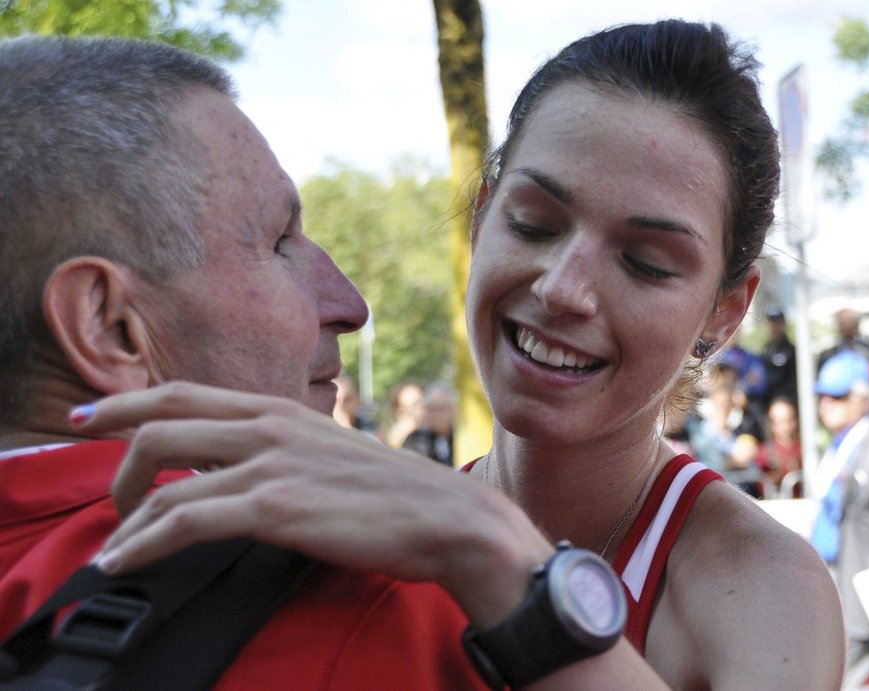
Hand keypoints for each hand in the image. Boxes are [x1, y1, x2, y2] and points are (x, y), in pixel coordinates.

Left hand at [76, 382, 551, 624]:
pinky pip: (185, 521)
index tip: (89, 419)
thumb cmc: (394, 495)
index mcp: (281, 410)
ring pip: (165, 480)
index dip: (127, 402)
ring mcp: (272, 464)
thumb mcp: (330, 455)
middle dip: (114, 461)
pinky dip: (143, 542)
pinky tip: (126, 560)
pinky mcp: (277, 507)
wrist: (448, 517)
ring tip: (115, 549)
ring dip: (126, 519)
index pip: (184, 393)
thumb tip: (237, 470)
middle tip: (107, 499)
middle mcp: (269, 426)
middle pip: (160, 425)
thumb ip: (281, 452)